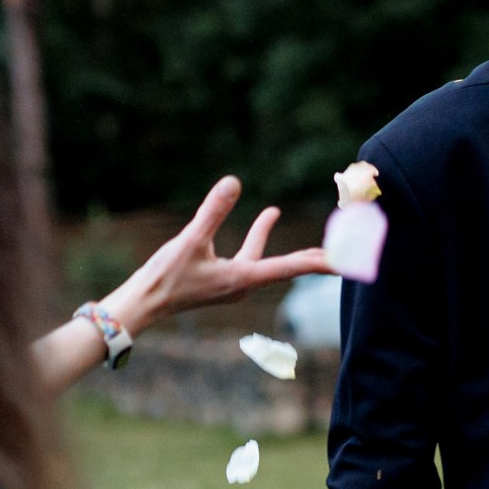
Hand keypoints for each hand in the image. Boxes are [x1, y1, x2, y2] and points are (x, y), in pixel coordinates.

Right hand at [103, 174, 333, 334]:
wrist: (142, 306)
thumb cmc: (164, 278)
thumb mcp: (190, 240)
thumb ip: (213, 211)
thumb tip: (234, 182)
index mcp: (242, 278)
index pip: (290, 267)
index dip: (320, 262)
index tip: (347, 261)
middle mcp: (244, 284)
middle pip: (287, 267)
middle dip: (312, 255)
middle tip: (341, 246)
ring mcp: (233, 284)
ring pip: (264, 259)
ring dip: (271, 236)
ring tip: (274, 211)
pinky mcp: (220, 281)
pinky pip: (248, 258)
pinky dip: (254, 238)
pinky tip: (254, 222)